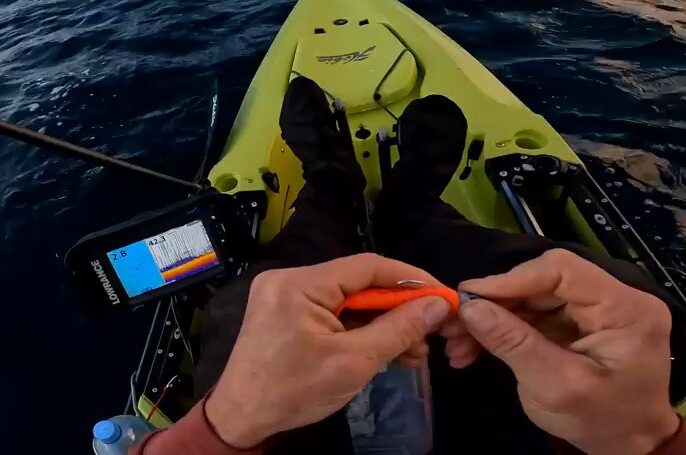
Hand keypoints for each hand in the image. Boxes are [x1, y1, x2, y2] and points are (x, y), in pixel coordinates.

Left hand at [204, 254, 452, 447]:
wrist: (241, 419)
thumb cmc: (293, 392)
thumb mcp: (353, 362)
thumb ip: (398, 329)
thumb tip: (439, 305)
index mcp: (299, 283)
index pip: (367, 266)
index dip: (410, 279)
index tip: (443, 297)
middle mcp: (290, 279)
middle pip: (359, 283)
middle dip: (399, 308)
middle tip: (433, 332)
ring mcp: (286, 296)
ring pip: (349, 301)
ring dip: (383, 323)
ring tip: (416, 351)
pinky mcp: (287, 314)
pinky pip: (334, 313)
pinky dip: (360, 330)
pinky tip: (389, 350)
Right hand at [454, 249, 680, 454]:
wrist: (630, 447)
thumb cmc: (602, 421)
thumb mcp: (555, 387)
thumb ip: (514, 344)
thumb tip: (469, 307)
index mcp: (625, 309)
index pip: (563, 271)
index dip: (512, 279)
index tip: (470, 296)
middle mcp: (615, 298)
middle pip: (544, 281)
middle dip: (496, 301)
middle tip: (455, 322)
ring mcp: (596, 308)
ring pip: (533, 295)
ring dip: (494, 315)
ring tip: (457, 340)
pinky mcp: (579, 321)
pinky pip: (535, 312)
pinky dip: (504, 326)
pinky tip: (475, 344)